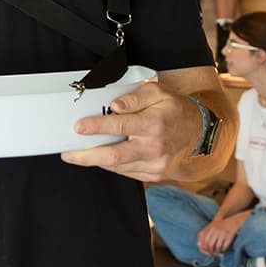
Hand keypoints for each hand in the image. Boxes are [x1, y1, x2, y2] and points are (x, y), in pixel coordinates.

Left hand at [62, 79, 198, 181]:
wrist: (197, 131)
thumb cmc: (174, 109)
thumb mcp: (157, 92)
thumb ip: (134, 97)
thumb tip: (114, 106)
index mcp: (154, 124)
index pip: (120, 127)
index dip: (97, 127)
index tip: (78, 127)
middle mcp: (154, 147)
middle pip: (115, 156)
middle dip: (87, 156)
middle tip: (68, 154)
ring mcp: (155, 164)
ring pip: (118, 167)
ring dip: (96, 161)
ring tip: (79, 154)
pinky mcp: (154, 174)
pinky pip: (126, 172)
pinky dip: (111, 165)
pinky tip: (101, 158)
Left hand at [196, 212, 246, 255]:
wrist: (231, 222)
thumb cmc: (220, 226)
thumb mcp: (211, 228)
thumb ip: (204, 235)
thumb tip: (199, 245)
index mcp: (210, 229)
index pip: (204, 241)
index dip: (204, 248)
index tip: (206, 251)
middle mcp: (215, 231)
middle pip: (210, 245)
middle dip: (210, 251)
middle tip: (212, 254)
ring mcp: (222, 234)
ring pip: (217, 247)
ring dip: (217, 252)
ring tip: (217, 254)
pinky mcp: (229, 237)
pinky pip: (224, 246)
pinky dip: (223, 250)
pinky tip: (222, 250)